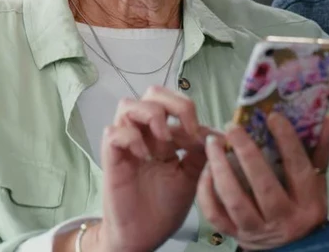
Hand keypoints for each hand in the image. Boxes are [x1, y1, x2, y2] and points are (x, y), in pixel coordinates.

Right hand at [92, 86, 211, 251]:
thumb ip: (201, 154)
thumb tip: (217, 133)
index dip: (192, 115)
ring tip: (164, 141)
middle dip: (174, 103)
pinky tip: (145, 157)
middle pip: (152, 92)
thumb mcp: (191, 177)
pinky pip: (114, 132)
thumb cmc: (164, 207)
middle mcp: (144, 133)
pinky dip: (132, 138)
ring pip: (128, 104)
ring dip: (151, 116)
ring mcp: (126, 143)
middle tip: (186, 128)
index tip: (205, 139)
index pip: (176, 104)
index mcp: (164, 135)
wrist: (144, 236)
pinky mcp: (111, 157)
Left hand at [197, 112, 328, 250]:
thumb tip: (328, 118)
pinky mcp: (236, 235)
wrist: (293, 250)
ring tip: (213, 143)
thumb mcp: (318, 183)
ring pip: (235, 200)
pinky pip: (215, 214)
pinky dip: (207, 191)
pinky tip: (207, 170)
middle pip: (264, 185)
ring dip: (221, 169)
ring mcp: (257, 229)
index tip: (272, 116)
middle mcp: (284, 218)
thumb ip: (320, 151)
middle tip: (232, 127)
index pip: (298, 168)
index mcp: (308, 203)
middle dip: (246, 152)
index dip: (286, 140)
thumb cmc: (304, 209)